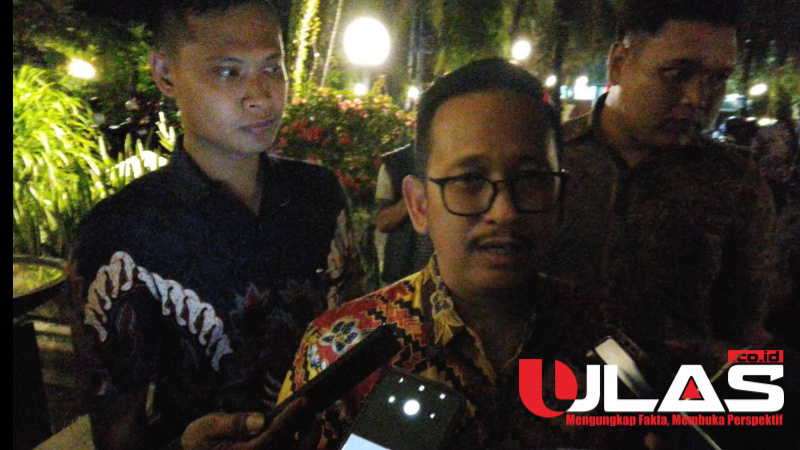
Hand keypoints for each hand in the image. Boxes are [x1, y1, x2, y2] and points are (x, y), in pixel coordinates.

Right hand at [181, 398, 314, 448]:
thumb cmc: (201, 441)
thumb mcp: (207, 428)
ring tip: (308, 417)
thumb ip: (234, 424)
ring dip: (308, 439)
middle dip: (309, 431)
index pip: (272, 437)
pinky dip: (302, 444)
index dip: (290, 418)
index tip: (303, 401)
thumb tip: (259, 421)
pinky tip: (301, 429)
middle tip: (310, 408)